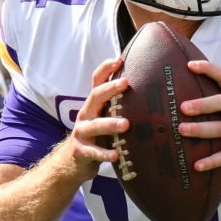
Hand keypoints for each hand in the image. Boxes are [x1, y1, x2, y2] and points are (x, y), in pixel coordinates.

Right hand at [64, 57, 129, 177]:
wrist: (73, 161)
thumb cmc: (97, 137)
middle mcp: (86, 114)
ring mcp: (82, 132)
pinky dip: (104, 153)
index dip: (105, 69)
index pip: (96, 81)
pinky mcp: (81, 151)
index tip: (119, 59)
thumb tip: (147, 92)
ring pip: (95, 125)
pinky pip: (93, 152)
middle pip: (95, 97)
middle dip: (110, 89)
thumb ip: (118, 107)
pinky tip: (116, 154)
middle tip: (126, 83)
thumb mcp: (104, 118)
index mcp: (94, 105)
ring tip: (126, 124)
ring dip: (110, 123)